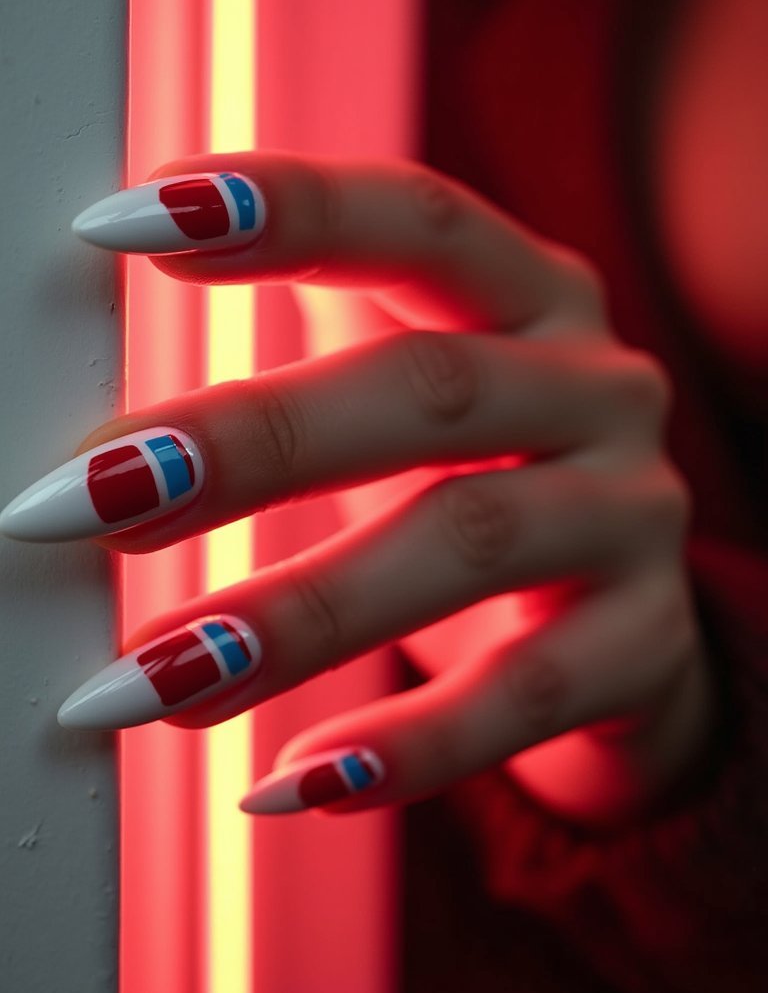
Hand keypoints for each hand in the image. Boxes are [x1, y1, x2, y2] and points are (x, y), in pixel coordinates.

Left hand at [1, 154, 712, 821]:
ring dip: (297, 616)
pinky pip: (527, 696)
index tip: (119, 221)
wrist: (617, 613)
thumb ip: (298, 346)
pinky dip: (406, 746)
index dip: (283, 209)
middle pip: (427, 389)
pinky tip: (286, 783)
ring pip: (468, 543)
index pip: (414, 219)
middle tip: (82, 499)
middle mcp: (595, 383)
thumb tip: (104, 401)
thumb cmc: (469, 476)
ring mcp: (634, 512)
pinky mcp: (645, 641)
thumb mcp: (406, 385)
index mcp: (528, 291)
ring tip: (150, 678)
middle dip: (249, 441)